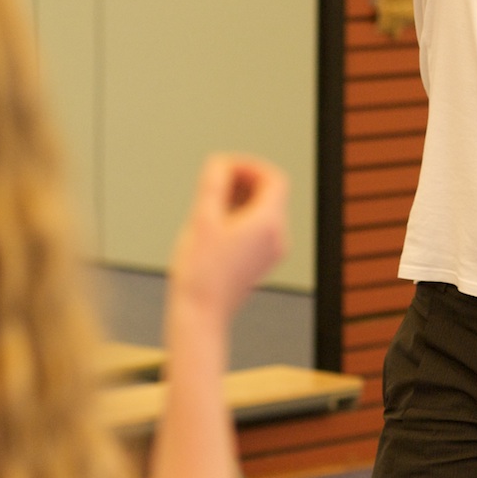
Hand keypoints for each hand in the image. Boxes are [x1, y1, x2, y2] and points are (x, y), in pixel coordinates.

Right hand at [167, 155, 288, 321]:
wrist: (200, 315)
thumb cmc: (199, 272)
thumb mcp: (201, 218)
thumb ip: (213, 183)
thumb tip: (220, 162)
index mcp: (268, 224)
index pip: (273, 178)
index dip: (250, 165)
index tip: (224, 167)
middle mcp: (277, 237)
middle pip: (270, 192)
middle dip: (243, 180)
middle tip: (214, 181)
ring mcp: (272, 251)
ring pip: (264, 209)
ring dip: (240, 196)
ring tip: (211, 201)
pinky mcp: (262, 261)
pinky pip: (259, 227)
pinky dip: (241, 215)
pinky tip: (216, 222)